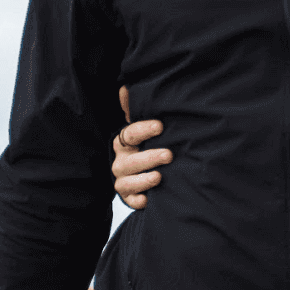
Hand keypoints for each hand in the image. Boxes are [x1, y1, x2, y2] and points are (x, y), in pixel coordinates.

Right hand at [112, 86, 170, 209]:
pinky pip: (130, 201)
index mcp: (124, 142)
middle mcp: (121, 161)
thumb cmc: (148, 144)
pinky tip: (149, 199)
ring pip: (126, 182)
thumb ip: (137, 108)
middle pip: (129, 161)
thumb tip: (125, 88)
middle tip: (169, 155)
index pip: (129, 134)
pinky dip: (138, 201)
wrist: (145, 169)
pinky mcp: (129, 197)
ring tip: (159, 176)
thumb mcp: (146, 126)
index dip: (143, 130)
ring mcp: (123, 180)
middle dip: (148, 158)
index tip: (160, 126)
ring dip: (143, 180)